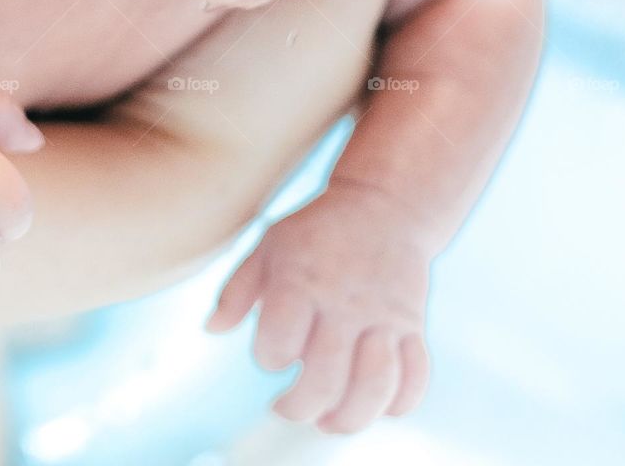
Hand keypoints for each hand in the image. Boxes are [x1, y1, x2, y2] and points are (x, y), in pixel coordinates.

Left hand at [204, 179, 432, 433]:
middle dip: (300, 408)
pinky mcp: (411, 325)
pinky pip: (414, 378)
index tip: (271, 351)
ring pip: (375, 388)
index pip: (279, 343)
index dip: (269, 356)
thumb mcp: (270, 245)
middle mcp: (344, 303)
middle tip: (287, 407)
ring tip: (329, 421)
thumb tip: (210, 330)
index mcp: (303, 281)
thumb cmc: (317, 230)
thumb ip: (237, 289)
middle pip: (325, 380)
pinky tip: (374, 404)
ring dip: (350, 419)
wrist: (384, 203)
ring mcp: (383, 317)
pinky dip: (398, 405)